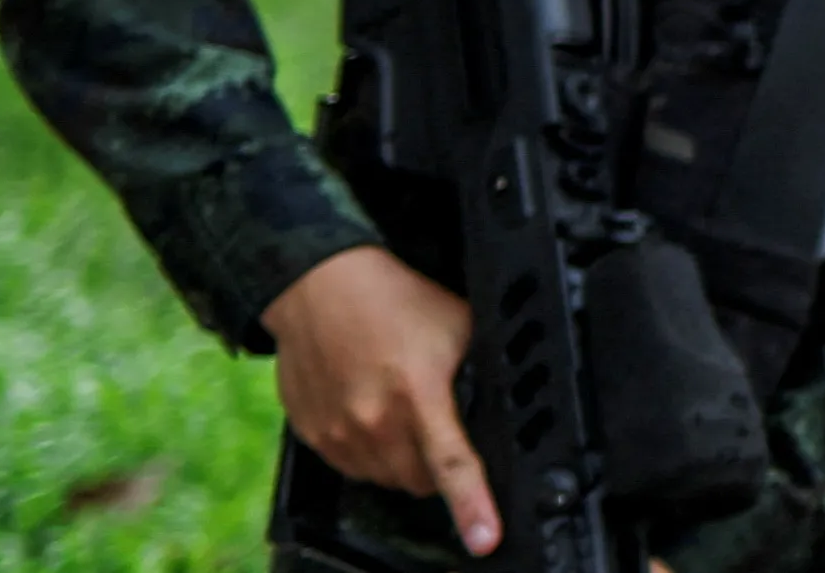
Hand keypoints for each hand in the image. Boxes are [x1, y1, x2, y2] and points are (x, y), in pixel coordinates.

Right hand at [261, 246, 502, 555]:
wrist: (319, 286)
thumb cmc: (390, 300)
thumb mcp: (458, 325)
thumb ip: (481, 370)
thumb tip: (510, 401)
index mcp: (419, 393)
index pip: (452, 464)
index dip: (473, 507)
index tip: (485, 538)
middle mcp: (375, 420)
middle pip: (422, 483)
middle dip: (436, 466)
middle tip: (435, 422)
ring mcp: (339, 432)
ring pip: (388, 480)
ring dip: (402, 460)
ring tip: (399, 409)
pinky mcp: (313, 435)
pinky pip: (353, 468)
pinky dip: (368, 452)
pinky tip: (370, 411)